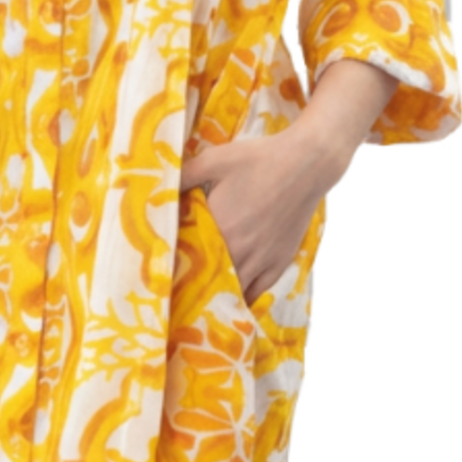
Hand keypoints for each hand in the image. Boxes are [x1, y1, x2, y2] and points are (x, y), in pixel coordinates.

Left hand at [178, 128, 343, 307]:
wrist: (304, 165)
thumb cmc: (257, 160)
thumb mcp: (214, 160)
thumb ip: (184, 175)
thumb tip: (157, 188)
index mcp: (219, 227)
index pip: (188, 257)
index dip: (174, 265)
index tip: (160, 270)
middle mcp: (239, 250)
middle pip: (209, 278)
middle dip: (192, 284)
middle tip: (175, 290)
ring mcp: (261, 260)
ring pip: (232, 288)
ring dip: (216, 294)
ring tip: (198, 302)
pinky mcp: (279, 262)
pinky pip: (258, 291)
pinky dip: (243, 299)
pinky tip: (232, 302)